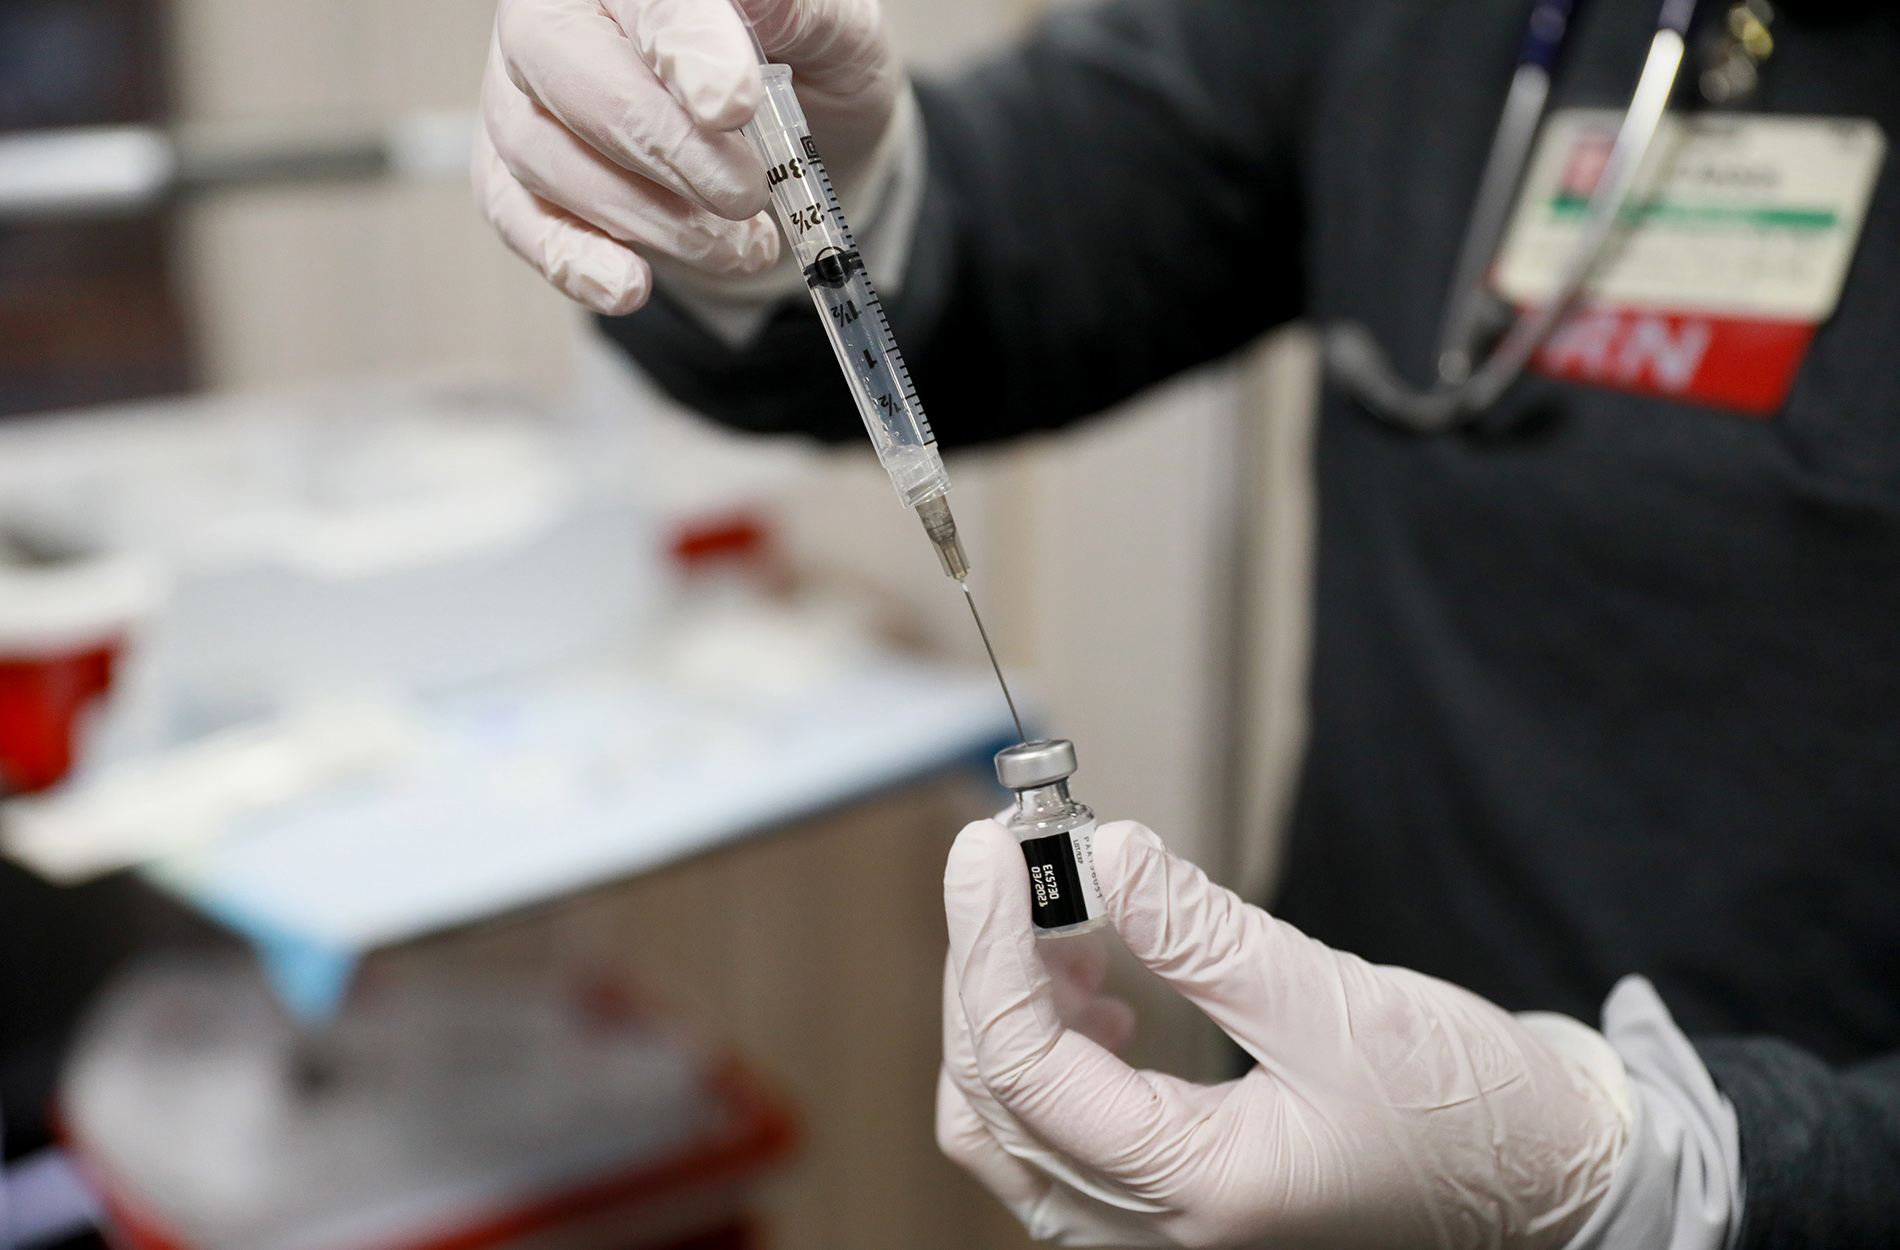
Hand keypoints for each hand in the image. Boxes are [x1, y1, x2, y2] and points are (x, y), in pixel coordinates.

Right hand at [475, 0, 903, 313]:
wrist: (791, 145)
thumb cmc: (807, 69)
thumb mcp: (836, 35)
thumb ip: (799, 12)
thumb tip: (758, 1)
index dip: (684, 49)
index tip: (734, 107)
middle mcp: (559, 12)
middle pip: (567, 67)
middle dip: (667, 147)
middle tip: (746, 194)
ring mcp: (523, 91)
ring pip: (542, 151)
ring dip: (647, 217)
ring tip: (739, 244)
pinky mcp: (512, 172)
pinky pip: (514, 216)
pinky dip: (573, 260)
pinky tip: (630, 286)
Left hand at [938, 819, 1628, 1248]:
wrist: (1544, 1182)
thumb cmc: (1466, 1114)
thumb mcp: (1337, 1004)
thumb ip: (1205, 934)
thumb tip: (1102, 854)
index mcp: (1195, 1192)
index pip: (1022, 1066)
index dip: (988, 943)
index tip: (990, 848)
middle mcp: (1153, 1233)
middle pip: (992, 1098)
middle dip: (986, 966)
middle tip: (1010, 861)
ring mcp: (1153, 1228)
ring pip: (1010, 1124)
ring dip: (1011, 1010)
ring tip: (1063, 920)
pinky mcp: (1167, 1201)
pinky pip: (1059, 1133)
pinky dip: (1051, 1048)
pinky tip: (1100, 987)